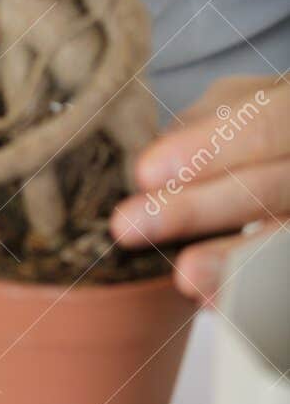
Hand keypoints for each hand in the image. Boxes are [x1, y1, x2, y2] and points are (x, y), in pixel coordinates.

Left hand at [111, 74, 289, 302]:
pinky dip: (249, 287)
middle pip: (266, 190)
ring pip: (284, 238)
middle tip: (129, 225)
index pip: (261, 126)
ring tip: (182, 277)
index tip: (145, 173)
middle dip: (195, 210)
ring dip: (230, 261)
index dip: (207, 150)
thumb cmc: (267, 120)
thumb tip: (147, 165)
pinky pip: (283, 270)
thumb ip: (200, 128)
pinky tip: (213, 299)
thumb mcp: (239, 103)